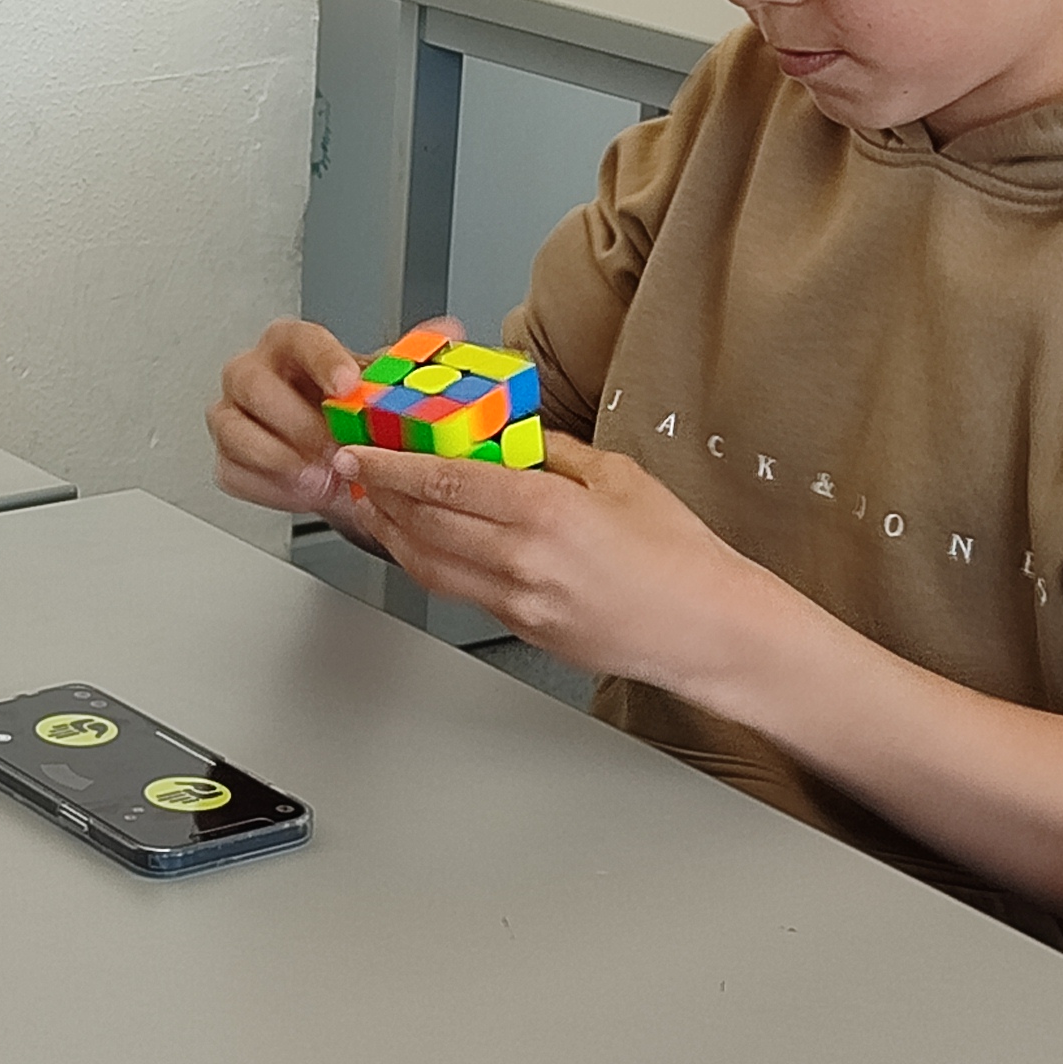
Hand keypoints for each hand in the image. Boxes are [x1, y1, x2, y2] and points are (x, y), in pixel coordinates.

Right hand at [210, 316, 433, 525]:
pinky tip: (305, 491)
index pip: (299, 339)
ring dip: (280, 458)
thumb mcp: (381, 383)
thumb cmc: (348, 410)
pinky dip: (270, 487)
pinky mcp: (227, 455)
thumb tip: (447, 330)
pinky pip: (234, 471)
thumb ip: (407, 359)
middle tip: (336, 448)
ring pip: (235, 430)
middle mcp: (253, 372)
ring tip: (322, 477)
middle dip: (298, 421)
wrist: (335, 449)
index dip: (324, 361)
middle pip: (253, 384)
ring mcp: (233, 414)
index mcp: (290, 344)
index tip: (348, 385)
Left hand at [327, 436, 757, 687]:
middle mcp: (523, 558)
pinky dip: (428, 563)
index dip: (391, 464)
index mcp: (547, 510)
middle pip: (422, 523)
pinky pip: (459, 590)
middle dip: (378, 496)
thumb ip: (555, 453)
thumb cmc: (678, 554)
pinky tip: (422, 543)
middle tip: (355, 473)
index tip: (361, 450)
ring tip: (374, 507)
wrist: (707, 628)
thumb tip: (511, 435)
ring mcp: (518, 601)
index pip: (445, 480)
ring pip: (428, 565)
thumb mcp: (619, 478)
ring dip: (392, 534)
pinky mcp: (523, 628)